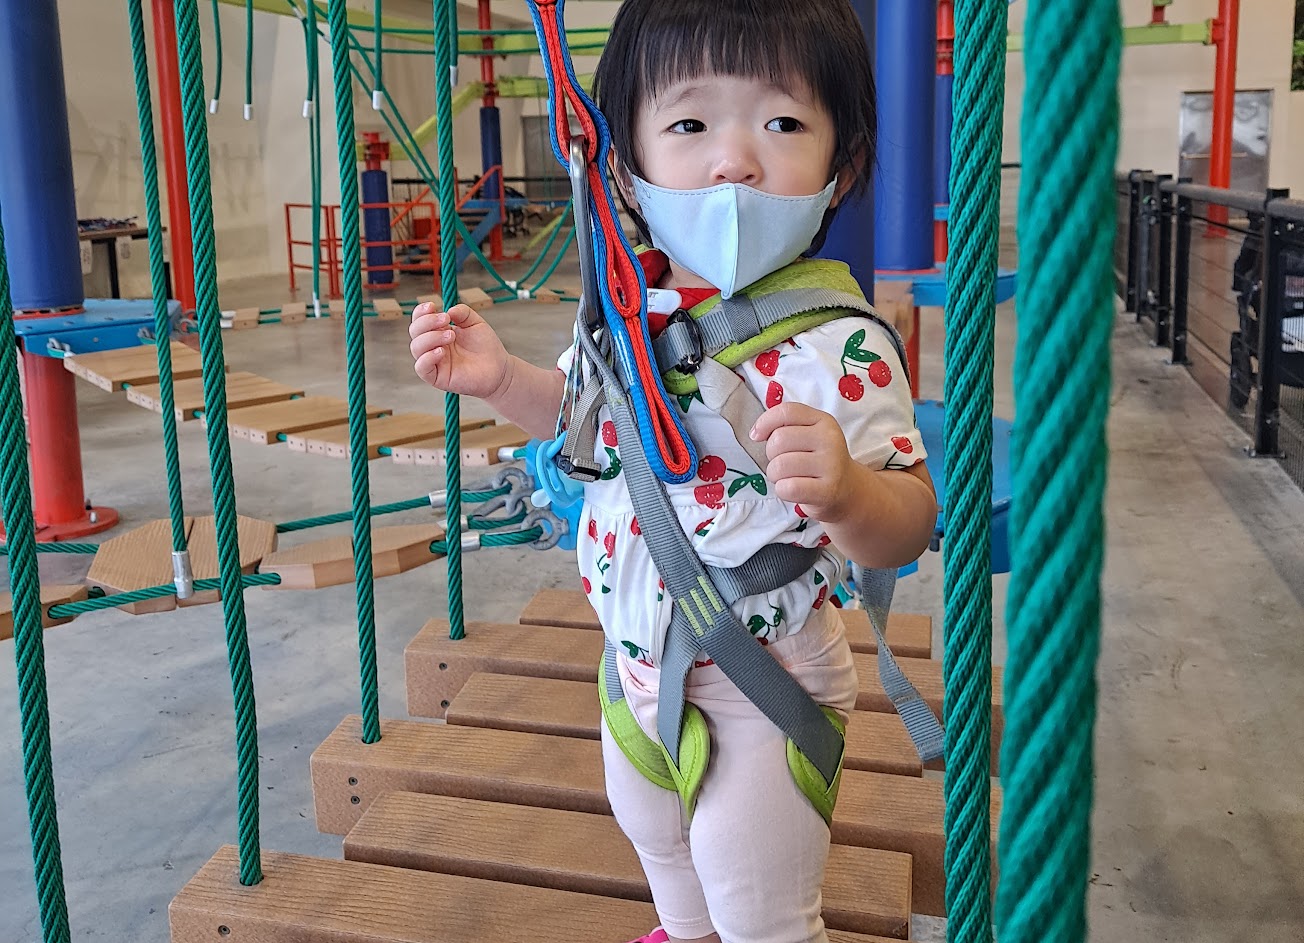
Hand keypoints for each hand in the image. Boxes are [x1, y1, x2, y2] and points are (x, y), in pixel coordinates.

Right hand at [409, 302, 510, 399]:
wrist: (499, 369)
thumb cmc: (486, 347)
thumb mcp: (476, 323)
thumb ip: (463, 313)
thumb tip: (449, 310)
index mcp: (438, 332)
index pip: (419, 320)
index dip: (421, 312)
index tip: (432, 305)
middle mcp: (432, 346)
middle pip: (415, 331)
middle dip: (427, 322)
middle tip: (446, 319)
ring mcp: (434, 362)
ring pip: (416, 347)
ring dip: (430, 337)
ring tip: (451, 335)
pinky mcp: (437, 378)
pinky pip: (421, 367)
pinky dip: (427, 357)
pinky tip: (441, 351)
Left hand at [751, 402, 857, 521]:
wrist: (846, 489)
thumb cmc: (817, 461)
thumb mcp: (807, 435)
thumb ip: (784, 426)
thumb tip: (756, 433)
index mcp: (823, 421)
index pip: (786, 412)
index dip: (765, 422)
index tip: (757, 436)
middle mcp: (830, 440)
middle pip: (778, 440)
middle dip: (771, 455)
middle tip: (783, 463)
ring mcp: (831, 465)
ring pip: (780, 466)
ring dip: (775, 475)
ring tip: (788, 477)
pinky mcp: (827, 490)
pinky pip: (787, 488)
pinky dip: (782, 490)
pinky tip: (793, 489)